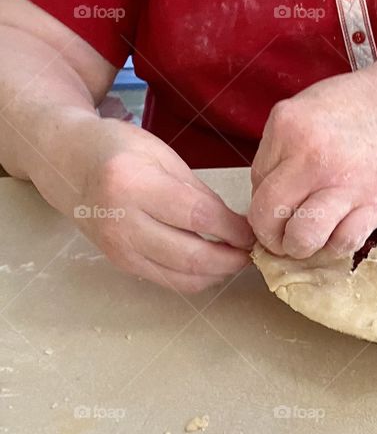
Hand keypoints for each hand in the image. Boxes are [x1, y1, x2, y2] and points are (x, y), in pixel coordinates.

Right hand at [34, 114, 253, 292]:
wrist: (66, 163)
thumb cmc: (118, 151)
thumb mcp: (163, 157)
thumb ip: (199, 193)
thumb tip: (236, 226)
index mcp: (133, 183)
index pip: (198, 217)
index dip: (233, 230)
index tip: (252, 232)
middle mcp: (122, 221)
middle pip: (191, 256)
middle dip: (231, 259)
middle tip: (251, 252)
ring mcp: (118, 247)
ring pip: (182, 277)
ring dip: (217, 274)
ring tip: (236, 259)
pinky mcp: (120, 263)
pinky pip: (168, 281)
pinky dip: (196, 278)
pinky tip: (211, 265)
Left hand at [249, 69, 376, 258]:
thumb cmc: (349, 108)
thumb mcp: (299, 112)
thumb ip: (277, 153)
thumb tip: (266, 200)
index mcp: (289, 129)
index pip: (256, 184)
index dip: (261, 202)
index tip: (272, 208)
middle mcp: (313, 158)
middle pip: (270, 214)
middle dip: (269, 235)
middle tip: (278, 236)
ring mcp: (345, 183)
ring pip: (305, 237)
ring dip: (298, 248)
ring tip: (303, 242)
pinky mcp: (373, 203)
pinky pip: (344, 242)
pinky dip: (334, 246)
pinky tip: (333, 235)